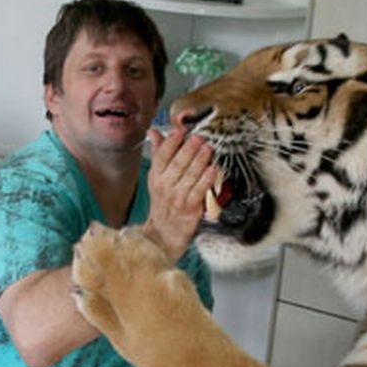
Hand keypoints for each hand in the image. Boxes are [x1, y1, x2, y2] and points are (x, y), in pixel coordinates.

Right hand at [144, 126, 217, 259]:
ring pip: (190, 176)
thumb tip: (154, 132)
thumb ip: (159, 153)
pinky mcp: (190, 209)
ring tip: (208, 149)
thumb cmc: (163, 203)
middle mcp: (165, 186)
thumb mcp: (157, 178)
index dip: (170, 143)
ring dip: (200, 161)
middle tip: (199, 138)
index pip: (162, 156)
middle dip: (189, 149)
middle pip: (177, 164)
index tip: (178, 132)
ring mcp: (177, 198)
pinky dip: (206, 180)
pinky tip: (212, 170)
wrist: (163, 234)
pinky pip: (199, 191)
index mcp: (156, 176)